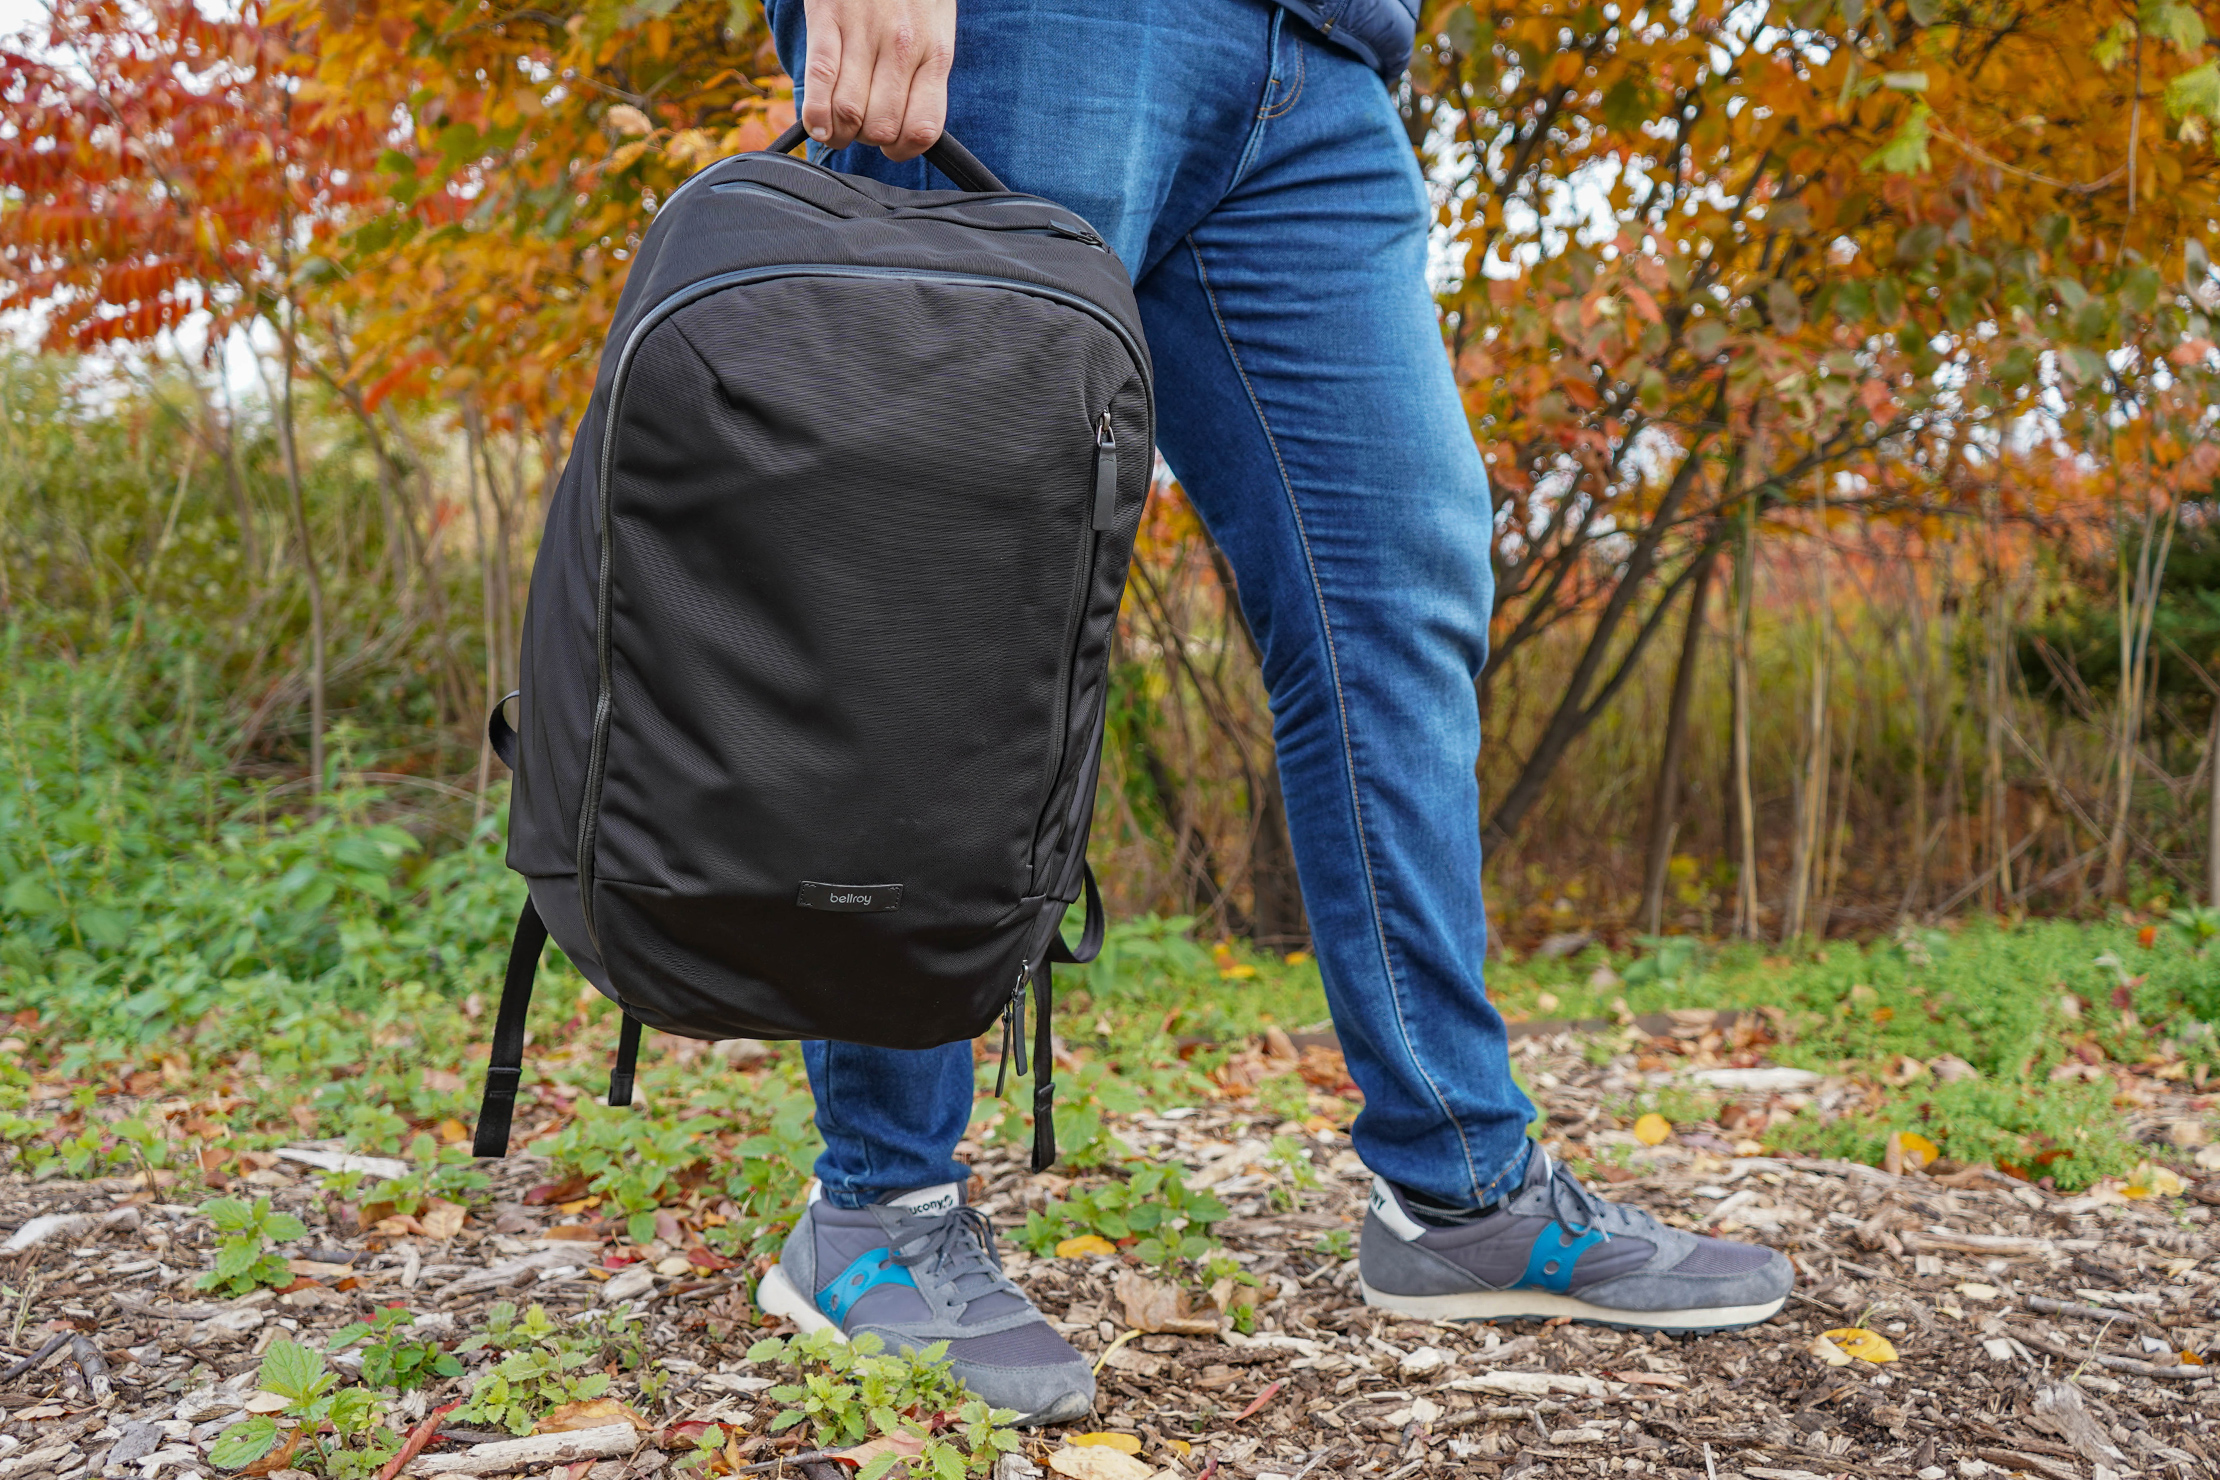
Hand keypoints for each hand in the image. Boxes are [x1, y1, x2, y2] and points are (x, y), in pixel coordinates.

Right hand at [800, 0, 955, 162]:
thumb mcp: (937, 27)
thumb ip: (926, 72)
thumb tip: (910, 126)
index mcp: (935, 53)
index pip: (922, 129)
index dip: (902, 150)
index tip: (891, 145)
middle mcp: (903, 48)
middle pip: (881, 127)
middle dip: (867, 139)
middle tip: (860, 128)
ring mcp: (865, 33)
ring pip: (849, 112)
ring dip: (839, 131)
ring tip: (836, 125)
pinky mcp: (829, 19)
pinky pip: (820, 79)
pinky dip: (815, 112)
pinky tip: (816, 123)